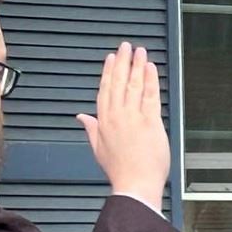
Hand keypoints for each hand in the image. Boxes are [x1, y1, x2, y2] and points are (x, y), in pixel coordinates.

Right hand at [79, 42, 171, 211]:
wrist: (135, 185)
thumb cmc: (120, 171)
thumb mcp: (98, 149)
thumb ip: (91, 129)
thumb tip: (81, 117)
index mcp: (103, 122)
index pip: (105, 90)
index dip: (108, 72)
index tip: (111, 58)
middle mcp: (117, 116)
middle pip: (119, 82)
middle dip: (123, 62)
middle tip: (125, 46)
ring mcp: (134, 118)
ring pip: (134, 85)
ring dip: (137, 65)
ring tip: (139, 51)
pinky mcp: (151, 122)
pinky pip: (150, 95)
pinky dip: (150, 79)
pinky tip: (150, 67)